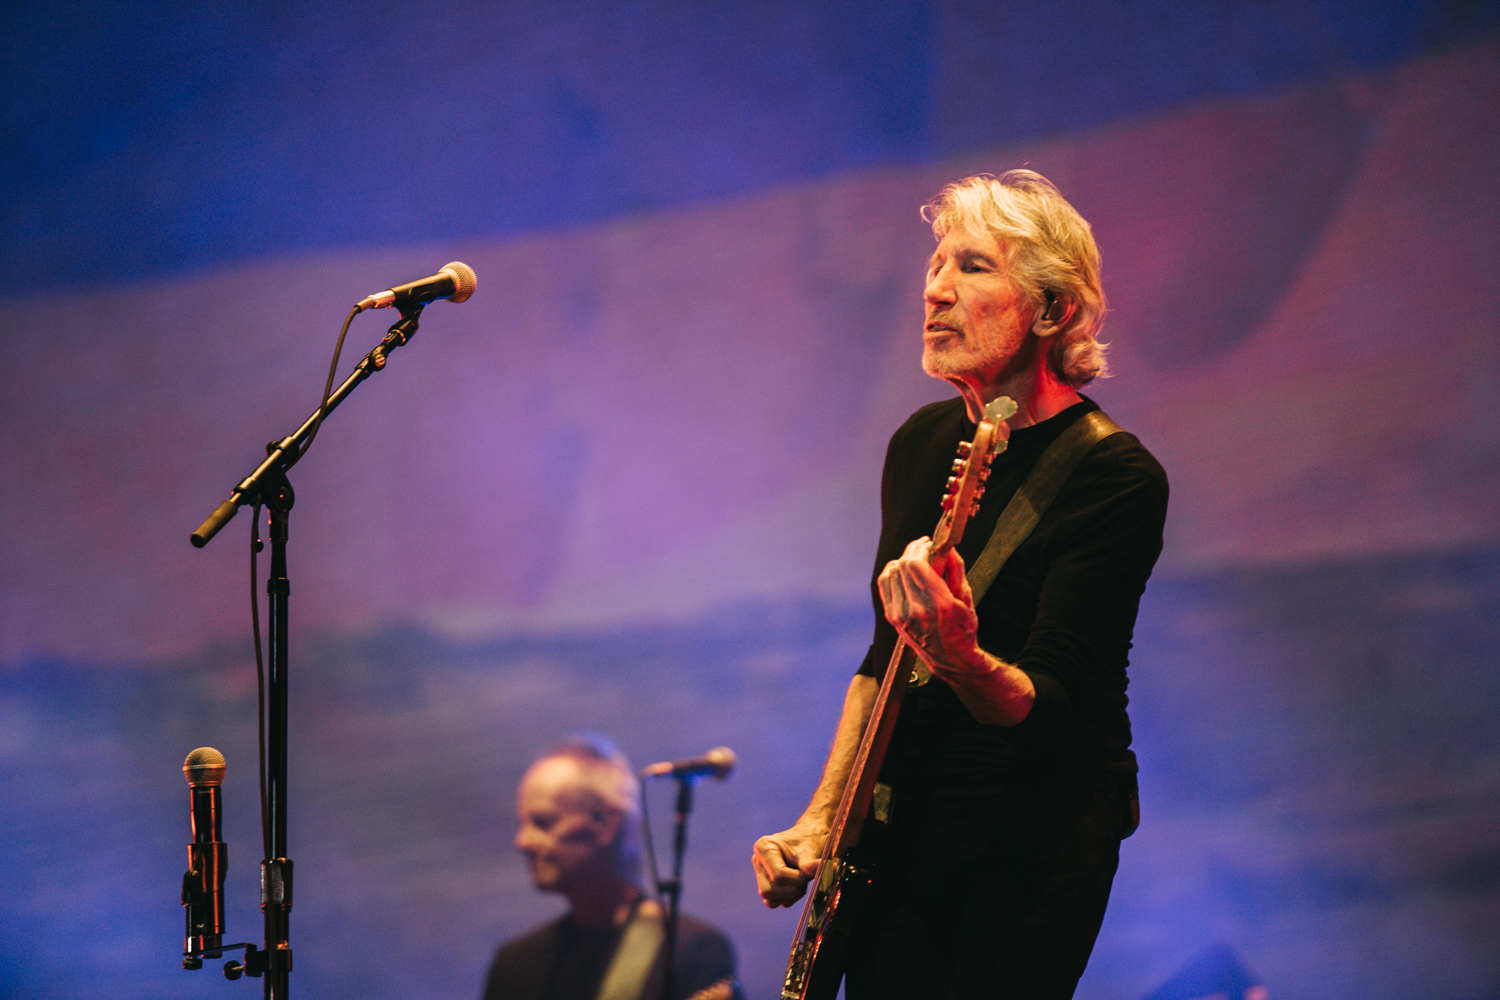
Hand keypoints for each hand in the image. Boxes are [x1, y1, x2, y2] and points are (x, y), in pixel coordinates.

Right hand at [752, 822, 826, 907]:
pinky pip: (778, 902)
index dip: (798, 879)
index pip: (778, 876)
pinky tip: (799, 883)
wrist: (812, 837)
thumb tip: (832, 868)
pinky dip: (792, 897)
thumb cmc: (810, 840)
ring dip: (791, 894)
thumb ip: (813, 865)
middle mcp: (759, 862)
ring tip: (803, 879)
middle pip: (769, 892)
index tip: (811, 872)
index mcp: (764, 848)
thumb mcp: (811, 851)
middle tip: (806, 878)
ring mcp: (762, 875)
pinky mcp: (769, 886)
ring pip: (771, 901)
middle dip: (792, 889)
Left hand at [876, 536, 983, 681]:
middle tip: (924, 547)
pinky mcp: (892, 617)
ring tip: (915, 558)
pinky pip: (884, 584)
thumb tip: (947, 547)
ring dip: (903, 560)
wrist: (950, 659)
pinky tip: (902, 570)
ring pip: (891, 572)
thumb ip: (956, 569)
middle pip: (903, 565)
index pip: (916, 564)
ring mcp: (900, 615)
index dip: (921, 548)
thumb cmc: (962, 630)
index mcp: (938, 604)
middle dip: (913, 550)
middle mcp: (916, 610)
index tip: (929, 543)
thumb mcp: (966, 598)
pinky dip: (892, 572)